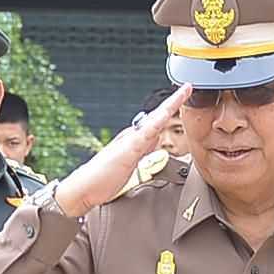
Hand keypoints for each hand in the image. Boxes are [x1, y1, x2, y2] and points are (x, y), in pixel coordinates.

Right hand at [55, 87, 188, 216]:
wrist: (84, 187)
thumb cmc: (104, 178)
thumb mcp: (131, 162)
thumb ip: (143, 150)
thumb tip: (155, 140)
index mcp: (135, 138)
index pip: (156, 121)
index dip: (170, 108)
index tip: (183, 96)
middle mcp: (133, 135)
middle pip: (158, 115)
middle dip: (174, 101)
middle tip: (188, 86)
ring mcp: (131, 140)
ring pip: (155, 119)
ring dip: (169, 106)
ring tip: (184, 92)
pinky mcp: (128, 150)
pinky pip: (146, 134)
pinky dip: (156, 122)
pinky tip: (165, 114)